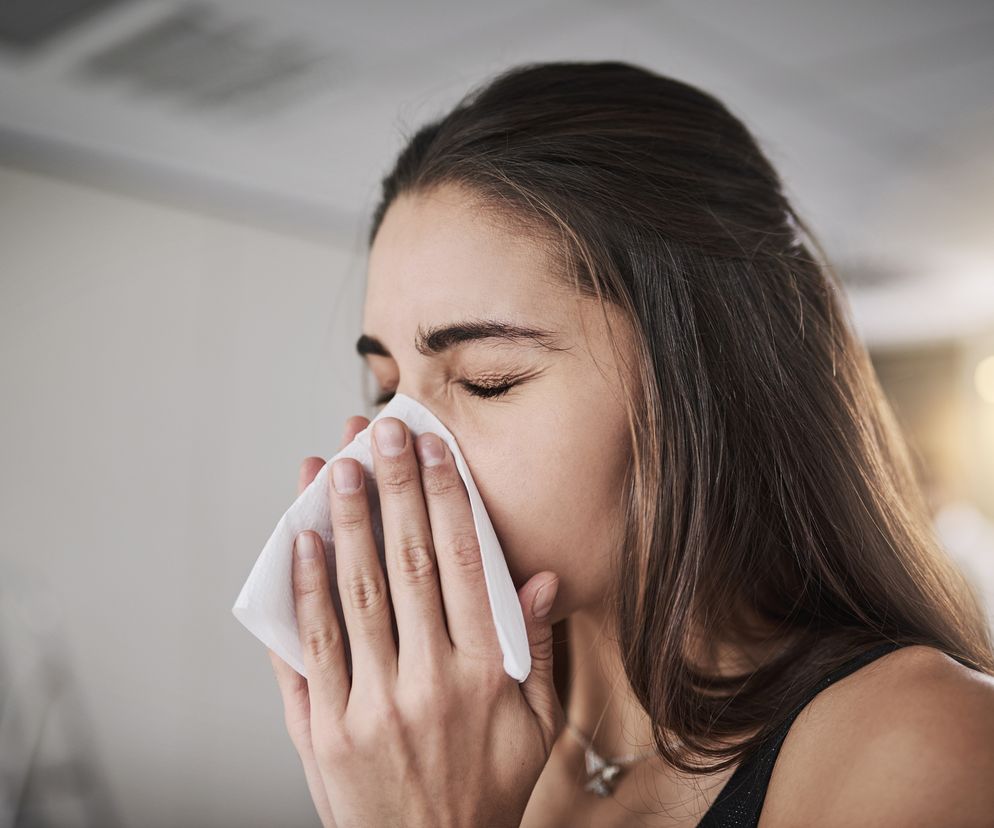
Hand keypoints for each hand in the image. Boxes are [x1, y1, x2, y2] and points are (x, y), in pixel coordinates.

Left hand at [272, 414, 563, 827]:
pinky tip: (301, 543)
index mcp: (486, 675)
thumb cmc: (488, 790)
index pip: (465, 564)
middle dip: (392, 488)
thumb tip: (540, 576)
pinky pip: (310, 650)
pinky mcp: (323, 732)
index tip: (433, 448)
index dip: (447, 498)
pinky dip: (304, 591)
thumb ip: (536, 649)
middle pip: (406, 563)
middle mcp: (429, 682)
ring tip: (334, 466)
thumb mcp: (536, 726)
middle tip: (379, 430)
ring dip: (345, 523)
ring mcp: (371, 706)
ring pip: (355, 594)